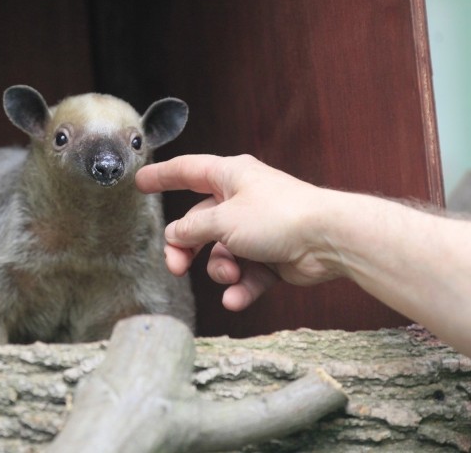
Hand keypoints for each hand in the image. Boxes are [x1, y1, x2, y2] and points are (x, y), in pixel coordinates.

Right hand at [136, 154, 344, 310]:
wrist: (329, 240)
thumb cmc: (278, 216)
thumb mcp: (223, 220)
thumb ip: (192, 228)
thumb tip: (176, 235)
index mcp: (230, 176)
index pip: (187, 171)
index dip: (162, 176)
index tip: (140, 183)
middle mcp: (241, 200)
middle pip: (199, 223)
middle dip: (186, 248)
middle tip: (176, 267)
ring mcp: (256, 229)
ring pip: (221, 253)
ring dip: (220, 270)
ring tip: (230, 276)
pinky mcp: (271, 257)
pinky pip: (246, 274)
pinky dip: (240, 287)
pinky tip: (236, 299)